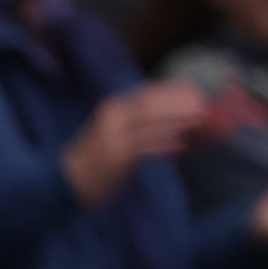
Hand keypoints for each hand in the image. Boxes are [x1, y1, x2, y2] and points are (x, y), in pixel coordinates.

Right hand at [61, 81, 205, 206]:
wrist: (64, 179)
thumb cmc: (92, 155)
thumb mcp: (111, 129)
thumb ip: (136, 119)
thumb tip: (171, 112)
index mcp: (112, 108)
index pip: (148, 94)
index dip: (173, 91)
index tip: (195, 89)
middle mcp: (113, 119)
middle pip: (152, 106)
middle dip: (179, 104)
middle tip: (203, 105)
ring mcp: (115, 138)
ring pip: (151, 125)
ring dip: (178, 122)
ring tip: (199, 121)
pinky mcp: (118, 158)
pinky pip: (147, 148)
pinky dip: (165, 145)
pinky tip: (181, 145)